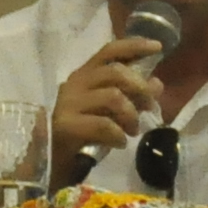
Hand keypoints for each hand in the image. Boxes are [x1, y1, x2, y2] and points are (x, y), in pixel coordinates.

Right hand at [51, 33, 165, 178]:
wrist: (50, 162)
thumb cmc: (82, 133)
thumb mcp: (111, 112)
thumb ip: (132, 95)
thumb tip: (156, 84)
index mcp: (84, 75)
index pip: (109, 51)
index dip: (134, 46)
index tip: (157, 47)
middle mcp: (74, 84)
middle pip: (115, 72)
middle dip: (140, 88)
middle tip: (150, 107)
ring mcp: (68, 104)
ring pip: (113, 97)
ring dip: (131, 115)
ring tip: (133, 131)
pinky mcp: (66, 126)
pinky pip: (103, 124)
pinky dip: (119, 134)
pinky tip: (120, 143)